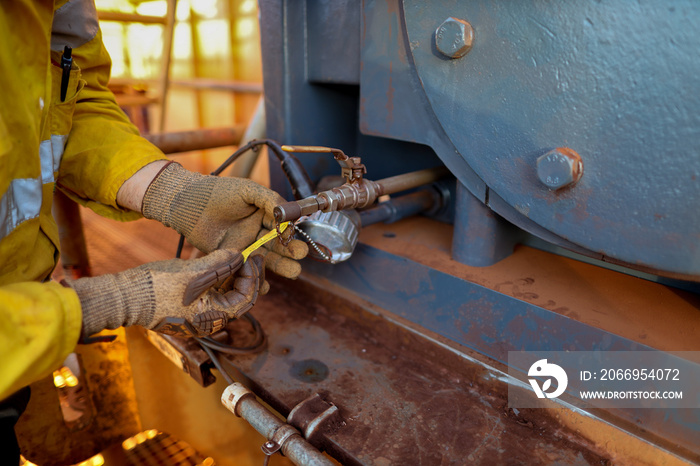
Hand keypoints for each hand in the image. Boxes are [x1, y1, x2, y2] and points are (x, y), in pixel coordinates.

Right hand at [68, 250, 264, 336]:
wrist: (124, 297)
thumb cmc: (157, 288)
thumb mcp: (193, 273)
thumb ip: (220, 264)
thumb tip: (240, 254)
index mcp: (215, 318)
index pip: (247, 298)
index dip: (253, 275)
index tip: (252, 256)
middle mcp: (210, 320)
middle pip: (239, 296)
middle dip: (246, 274)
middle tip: (251, 254)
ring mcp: (200, 313)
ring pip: (226, 292)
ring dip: (233, 273)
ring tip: (237, 254)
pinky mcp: (190, 304)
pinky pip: (211, 291)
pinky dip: (218, 276)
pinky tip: (219, 259)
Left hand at [141, 162, 306, 277]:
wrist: (189, 204)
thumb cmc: (217, 192)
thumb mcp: (247, 190)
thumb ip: (269, 199)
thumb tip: (288, 213)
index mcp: (263, 214)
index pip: (282, 226)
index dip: (289, 233)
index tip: (294, 238)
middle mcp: (256, 231)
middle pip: (278, 245)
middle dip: (291, 251)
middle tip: (301, 256)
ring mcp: (245, 246)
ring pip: (267, 259)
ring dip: (281, 266)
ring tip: (294, 272)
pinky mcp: (231, 258)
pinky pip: (247, 270)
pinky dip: (257, 278)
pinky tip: (266, 284)